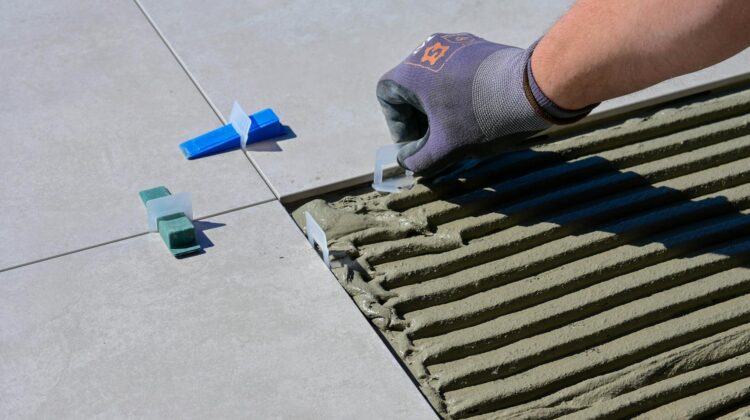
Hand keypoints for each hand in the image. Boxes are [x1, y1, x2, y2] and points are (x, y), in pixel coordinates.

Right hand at [377, 33, 583, 174]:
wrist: (530, 90)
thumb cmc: (481, 118)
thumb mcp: (446, 148)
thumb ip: (419, 161)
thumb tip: (408, 165)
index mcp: (412, 71)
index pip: (387, 97)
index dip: (398, 125)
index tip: (418, 144)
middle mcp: (428, 50)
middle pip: (411, 88)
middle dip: (420, 118)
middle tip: (437, 141)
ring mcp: (454, 45)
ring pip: (435, 80)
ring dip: (440, 106)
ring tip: (459, 129)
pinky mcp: (477, 45)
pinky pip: (456, 71)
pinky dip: (459, 92)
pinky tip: (477, 112)